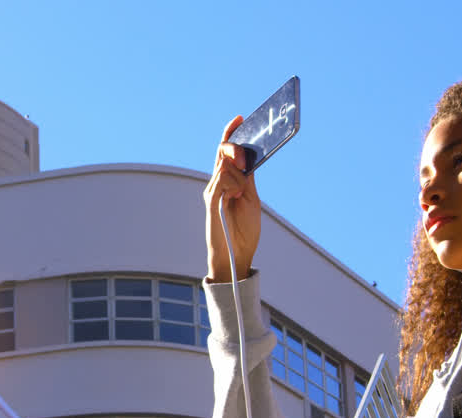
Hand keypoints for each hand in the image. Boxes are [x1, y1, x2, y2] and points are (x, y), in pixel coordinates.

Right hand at [203, 116, 261, 282]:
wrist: (237, 256)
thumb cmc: (243, 230)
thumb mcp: (251, 198)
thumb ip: (247, 179)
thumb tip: (247, 157)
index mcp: (227, 181)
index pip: (225, 152)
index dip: (231, 133)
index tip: (239, 117)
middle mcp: (216, 184)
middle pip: (222, 154)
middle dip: (234, 150)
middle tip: (244, 160)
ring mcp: (212, 193)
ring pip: (224, 168)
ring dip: (238, 177)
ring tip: (240, 195)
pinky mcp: (211, 203)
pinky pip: (220, 183)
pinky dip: (231, 185)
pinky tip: (235, 196)